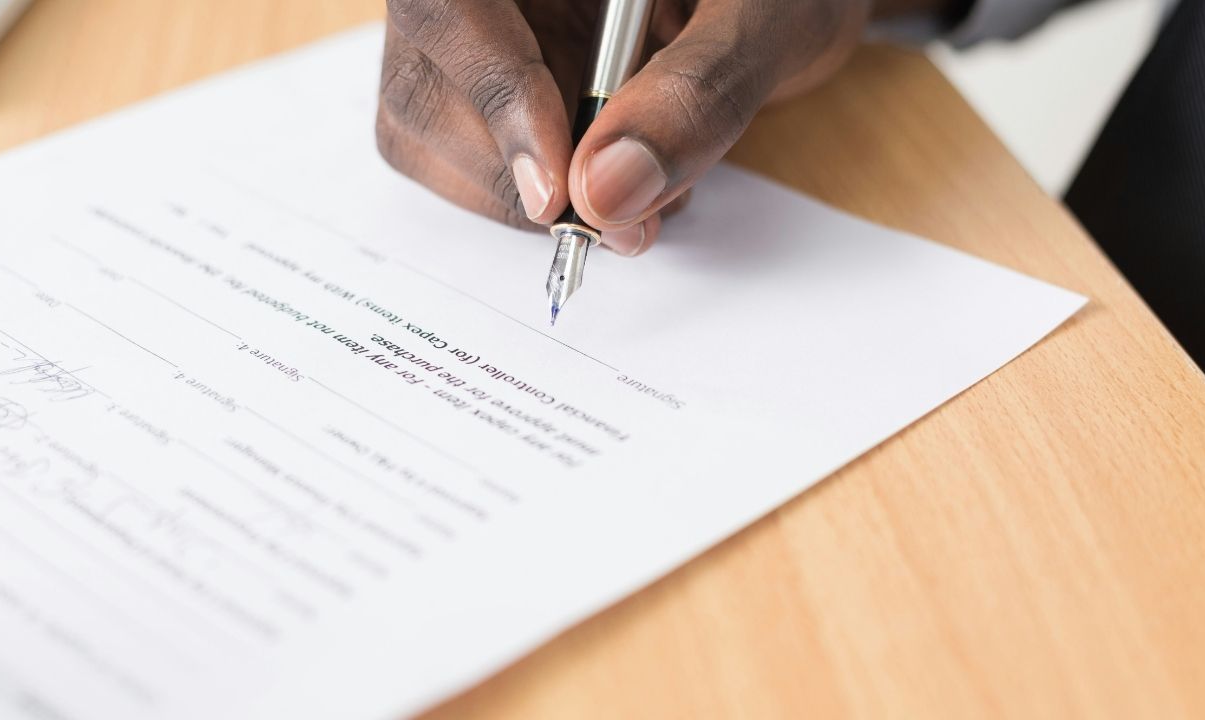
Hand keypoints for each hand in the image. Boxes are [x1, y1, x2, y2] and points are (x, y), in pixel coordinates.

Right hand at [376, 0, 878, 255]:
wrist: (783, 2)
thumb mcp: (770, 18)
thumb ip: (698, 92)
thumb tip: (605, 192)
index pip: (446, 5)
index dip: (491, 96)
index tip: (560, 192)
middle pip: (421, 82)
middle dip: (518, 174)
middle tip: (623, 221)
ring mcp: (474, 33)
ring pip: (426, 131)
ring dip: (526, 198)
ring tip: (639, 194)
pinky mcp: (483, 85)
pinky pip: (467, 157)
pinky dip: (538, 199)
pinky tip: (613, 180)